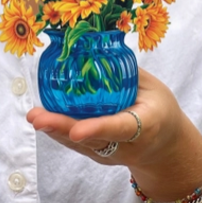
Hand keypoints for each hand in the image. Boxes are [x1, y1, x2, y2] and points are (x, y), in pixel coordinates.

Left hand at [27, 68, 186, 172]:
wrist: (167, 148)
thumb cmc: (160, 109)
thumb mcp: (154, 88)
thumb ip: (127, 72)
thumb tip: (96, 46)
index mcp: (145, 126)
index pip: (119, 128)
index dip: (97, 128)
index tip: (77, 131)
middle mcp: (127, 145)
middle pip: (92, 139)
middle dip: (63, 129)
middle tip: (38, 119)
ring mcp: (112, 154)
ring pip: (81, 144)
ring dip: (55, 130)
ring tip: (34, 117)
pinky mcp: (101, 156)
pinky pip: (78, 145)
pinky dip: (60, 132)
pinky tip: (43, 119)